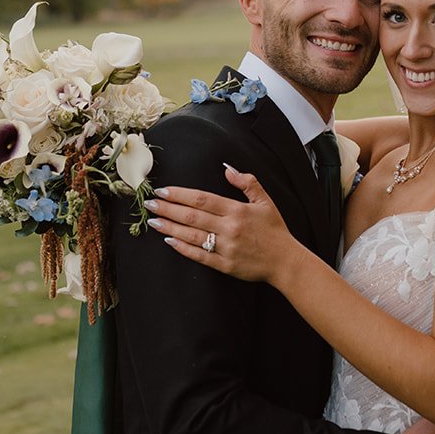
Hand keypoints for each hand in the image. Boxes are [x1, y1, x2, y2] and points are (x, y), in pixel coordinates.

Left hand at [147, 165, 294, 283]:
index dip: (180, 194)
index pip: (202, 199)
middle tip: (149, 204)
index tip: (163, 191)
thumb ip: (247, 182)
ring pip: (192, 235)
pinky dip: (183, 248)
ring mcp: (226, 248)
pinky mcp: (225, 265)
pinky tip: (169, 240)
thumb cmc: (275, 230)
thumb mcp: (265, 201)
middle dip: (168, 208)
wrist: (285, 261)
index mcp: (237, 210)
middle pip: (192, 216)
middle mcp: (230, 228)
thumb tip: (226, 168)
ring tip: (153, 221)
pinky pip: (200, 255)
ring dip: (170, 227)